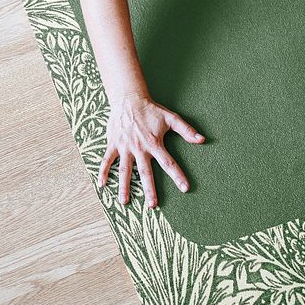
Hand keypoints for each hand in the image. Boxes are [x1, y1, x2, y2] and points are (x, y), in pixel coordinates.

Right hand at [97, 93, 204, 208]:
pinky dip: (103, 171)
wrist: (128, 98)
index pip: (168, 163)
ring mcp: (125, 147)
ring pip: (124, 170)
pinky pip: (107, 160)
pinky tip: (102, 184)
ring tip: (124, 202)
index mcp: (154, 143)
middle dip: (149, 190)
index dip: (178, 176)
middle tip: (152, 205)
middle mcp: (139, 148)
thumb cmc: (151, 109)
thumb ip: (186, 130)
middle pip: (145, 173)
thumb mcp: (170, 118)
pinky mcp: (113, 144)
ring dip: (124, 186)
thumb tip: (202, 140)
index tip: (185, 188)